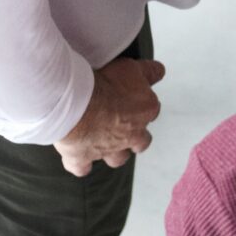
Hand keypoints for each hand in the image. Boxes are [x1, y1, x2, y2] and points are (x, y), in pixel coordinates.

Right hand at [55, 56, 164, 178]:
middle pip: (141, 141)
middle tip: (126, 126)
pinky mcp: (83, 158)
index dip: (143, 103)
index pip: (152, 108)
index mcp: (146, 111)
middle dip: (136, 136)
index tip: (136, 99)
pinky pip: (83, 167)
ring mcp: (108, 150)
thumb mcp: (132, 67)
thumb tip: (159, 72)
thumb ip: (148, 72)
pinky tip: (78, 158)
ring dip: (114, 152)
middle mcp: (131, 134)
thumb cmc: (104, 83)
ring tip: (106, 143)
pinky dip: (81, 163)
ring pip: (118, 158)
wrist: (76, 104)